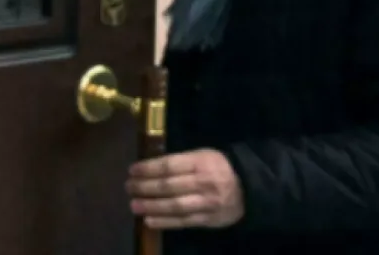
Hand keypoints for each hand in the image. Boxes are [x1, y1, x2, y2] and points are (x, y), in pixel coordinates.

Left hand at [126, 149, 244, 229]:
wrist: (249, 189)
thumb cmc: (217, 168)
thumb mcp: (201, 155)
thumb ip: (179, 161)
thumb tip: (148, 166)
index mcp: (200, 162)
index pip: (169, 165)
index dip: (148, 168)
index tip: (132, 170)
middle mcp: (203, 183)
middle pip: (169, 186)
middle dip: (145, 187)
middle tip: (128, 187)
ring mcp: (207, 203)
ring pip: (175, 206)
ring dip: (151, 206)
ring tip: (134, 205)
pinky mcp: (208, 219)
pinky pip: (184, 222)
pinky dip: (165, 222)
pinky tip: (149, 221)